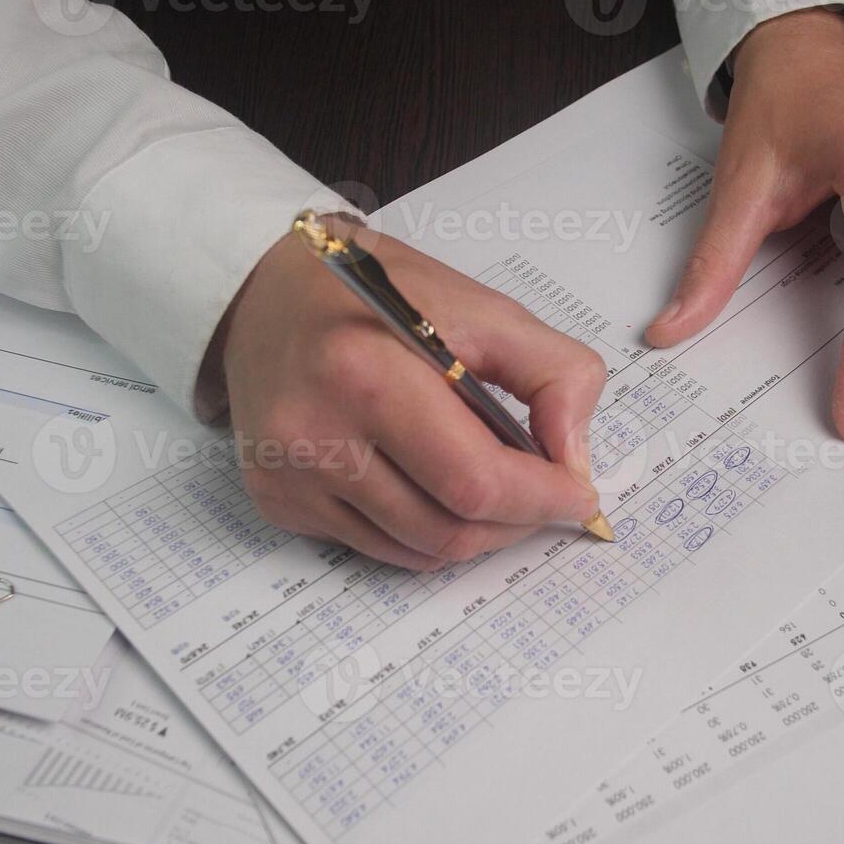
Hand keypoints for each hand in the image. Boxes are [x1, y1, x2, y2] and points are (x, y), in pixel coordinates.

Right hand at [221, 221, 604, 569]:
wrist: (265, 292)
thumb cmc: (379, 294)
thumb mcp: (481, 307)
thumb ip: (553, 373)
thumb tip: (574, 461)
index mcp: (367, 375)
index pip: (475, 479)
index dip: (541, 498)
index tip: (578, 493)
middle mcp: (315, 437)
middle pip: (449, 530)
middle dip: (516, 523)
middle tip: (546, 495)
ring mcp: (289, 479)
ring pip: (417, 552)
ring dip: (475, 533)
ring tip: (495, 487)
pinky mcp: (277, 502)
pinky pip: (376, 547)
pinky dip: (423, 530)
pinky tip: (432, 485)